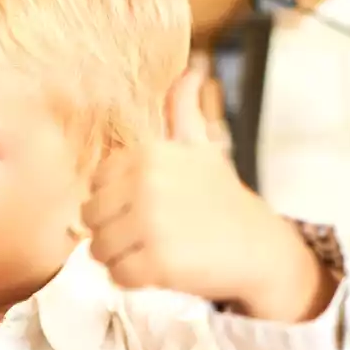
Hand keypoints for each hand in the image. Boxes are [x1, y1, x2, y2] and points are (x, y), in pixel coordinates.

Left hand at [81, 67, 333, 322]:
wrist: (259, 246)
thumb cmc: (221, 199)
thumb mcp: (200, 147)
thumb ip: (182, 111)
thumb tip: (189, 69)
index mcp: (148, 153)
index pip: (95, 185)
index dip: (115, 202)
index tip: (144, 207)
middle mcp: (147, 183)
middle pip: (91, 218)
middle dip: (113, 232)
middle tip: (149, 234)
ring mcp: (152, 223)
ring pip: (99, 249)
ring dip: (121, 257)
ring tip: (154, 250)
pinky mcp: (158, 262)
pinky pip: (118, 276)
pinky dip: (135, 280)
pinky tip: (161, 269)